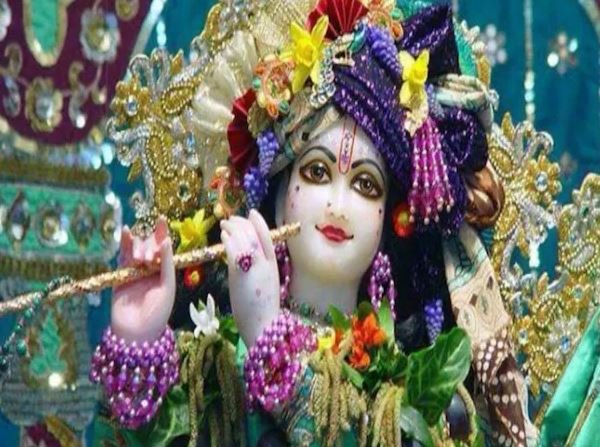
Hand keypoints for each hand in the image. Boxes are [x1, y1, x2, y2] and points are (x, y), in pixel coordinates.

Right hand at [111, 217, 175, 343]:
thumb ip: (166, 263)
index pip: (164, 247)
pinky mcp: (120, 275)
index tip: (161, 218)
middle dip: (150, 246)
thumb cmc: (157, 312)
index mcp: (164, 271)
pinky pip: (122, 256)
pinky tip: (126, 232)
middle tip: (150, 260)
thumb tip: (166, 240)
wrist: (137, 333)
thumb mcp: (168, 286)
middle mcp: (150, 269)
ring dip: (139, 247)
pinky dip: (124, 243)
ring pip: (135, 249)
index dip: (162, 232)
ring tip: (141, 260)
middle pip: (149, 245)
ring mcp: (134, 271)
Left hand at [220, 209, 279, 346]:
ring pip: (244, 238)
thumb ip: (256, 270)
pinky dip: (228, 240)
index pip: (268, 235)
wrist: (263, 326)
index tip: (251, 213)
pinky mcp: (241, 273)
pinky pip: (234, 249)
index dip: (259, 222)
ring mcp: (255, 267)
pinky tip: (222, 237)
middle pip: (254, 233)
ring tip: (224, 226)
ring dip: (232, 228)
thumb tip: (245, 260)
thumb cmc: (261, 310)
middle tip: (230, 220)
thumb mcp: (264, 285)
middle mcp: (266, 263)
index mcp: (273, 265)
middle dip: (241, 223)